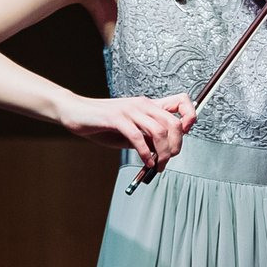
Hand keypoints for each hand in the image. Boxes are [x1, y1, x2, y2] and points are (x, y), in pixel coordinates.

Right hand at [58, 92, 197, 169]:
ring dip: (162, 153)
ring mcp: (130, 110)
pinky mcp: (116, 118)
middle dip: (176, 146)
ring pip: (159, 131)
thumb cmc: (103, 123)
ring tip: (158, 165)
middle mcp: (143, 104)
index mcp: (148, 105)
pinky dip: (145, 153)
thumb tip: (164, 152)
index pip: (181, 101)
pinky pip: (137, 137)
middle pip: (173, 123)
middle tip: (169, 160)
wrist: (76, 112)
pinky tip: (146, 161)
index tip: (186, 133)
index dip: (190, 115)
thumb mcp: (130, 131)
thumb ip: (147, 138)